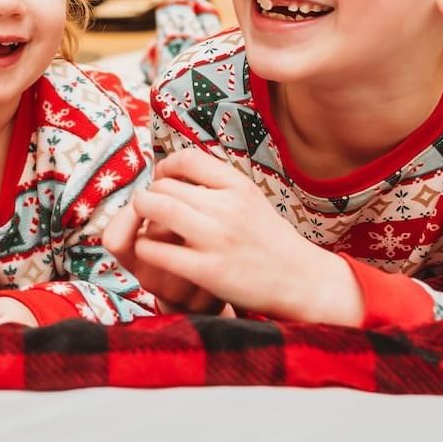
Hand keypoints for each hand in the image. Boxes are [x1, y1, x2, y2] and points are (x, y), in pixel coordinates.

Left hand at [112, 148, 363, 324]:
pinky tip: (151, 250)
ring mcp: (217, 239)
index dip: (165, 167)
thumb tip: (177, 172)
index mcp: (238, 186)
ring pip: (157, 209)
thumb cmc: (270, 241)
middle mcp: (228, 207)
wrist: (302, 281)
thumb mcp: (252, 199)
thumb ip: (219, 185)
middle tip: (148, 209)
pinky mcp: (207, 271)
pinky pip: (158, 250)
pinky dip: (145, 247)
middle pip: (164, 186)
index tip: (162, 180)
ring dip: (141, 215)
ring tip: (145, 226)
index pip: (187, 159)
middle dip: (149, 196)